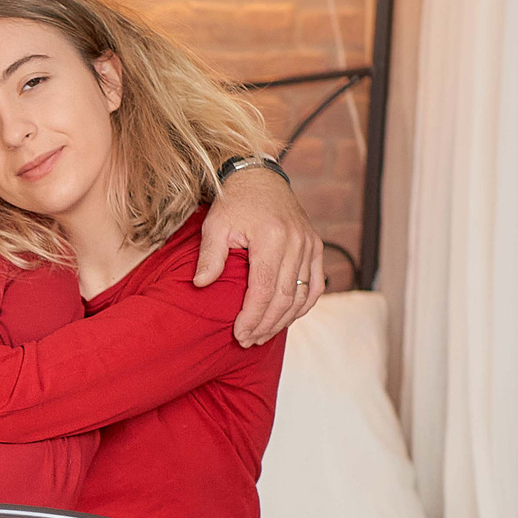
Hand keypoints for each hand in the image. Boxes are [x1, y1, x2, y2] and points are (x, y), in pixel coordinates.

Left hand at [194, 166, 326, 347]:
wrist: (259, 177)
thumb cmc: (234, 201)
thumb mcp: (215, 224)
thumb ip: (210, 256)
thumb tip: (201, 284)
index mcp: (271, 237)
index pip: (265, 290)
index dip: (252, 317)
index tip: (239, 334)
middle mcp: (296, 242)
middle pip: (284, 298)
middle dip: (266, 325)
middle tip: (248, 341)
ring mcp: (310, 244)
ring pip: (303, 295)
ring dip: (284, 320)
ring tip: (263, 335)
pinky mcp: (315, 246)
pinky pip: (316, 284)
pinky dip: (303, 305)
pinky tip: (286, 319)